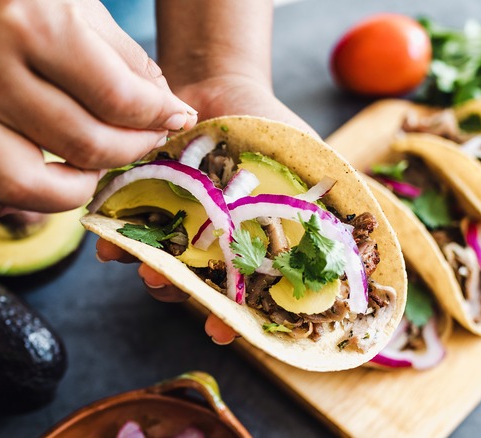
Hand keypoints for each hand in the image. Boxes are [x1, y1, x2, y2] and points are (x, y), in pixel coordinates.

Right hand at [0, 0, 196, 226]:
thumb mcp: (82, 7)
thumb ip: (128, 62)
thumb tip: (167, 113)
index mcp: (35, 28)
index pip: (117, 100)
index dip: (160, 115)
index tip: (176, 117)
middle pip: (82, 145)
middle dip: (132, 150)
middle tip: (146, 139)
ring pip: (21, 185)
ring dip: (72, 191)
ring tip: (92, 169)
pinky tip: (22, 191)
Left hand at [94, 78, 314, 344]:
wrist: (220, 85)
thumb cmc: (269, 128)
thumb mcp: (308, 162)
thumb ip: (330, 199)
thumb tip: (370, 232)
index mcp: (250, 244)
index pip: (244, 294)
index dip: (235, 317)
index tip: (223, 332)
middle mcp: (211, 245)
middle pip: (197, 286)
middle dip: (185, 296)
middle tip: (175, 294)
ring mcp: (176, 228)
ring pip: (160, 264)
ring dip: (150, 271)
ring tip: (145, 269)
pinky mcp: (144, 205)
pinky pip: (126, 230)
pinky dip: (116, 239)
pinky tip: (110, 242)